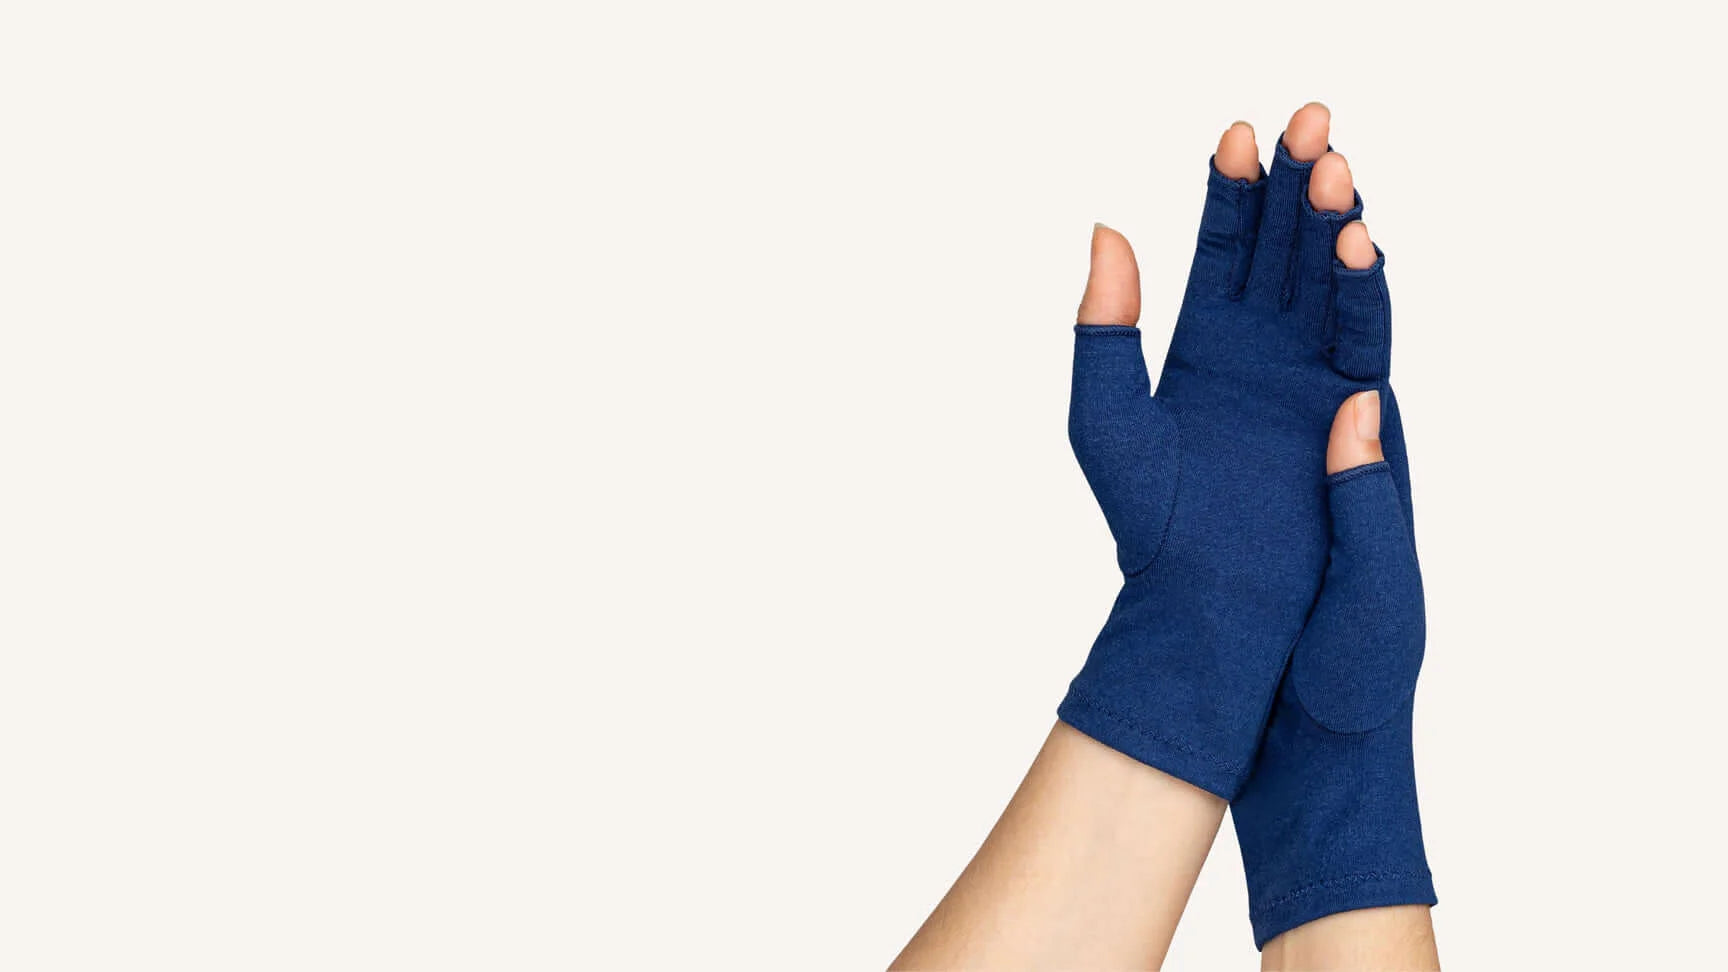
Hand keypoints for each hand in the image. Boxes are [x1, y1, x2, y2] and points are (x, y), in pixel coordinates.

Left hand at [1060, 105, 1411, 798]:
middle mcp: (1260, 350)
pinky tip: (1354, 240)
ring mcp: (1306, 375)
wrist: (1204, 605)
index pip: (1221, 246)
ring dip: (1332, 221)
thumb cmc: (1148, 525)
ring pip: (1327, 279)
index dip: (1230, 189)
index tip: (1236, 133)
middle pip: (1283, 245)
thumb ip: (1102, 328)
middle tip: (1307, 117)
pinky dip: (1361, 289)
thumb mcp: (1106, 419)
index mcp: (1201, 344)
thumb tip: (1104, 229)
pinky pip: (1361, 336)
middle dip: (1294, 181)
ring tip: (1331, 166)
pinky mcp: (1346, 409)